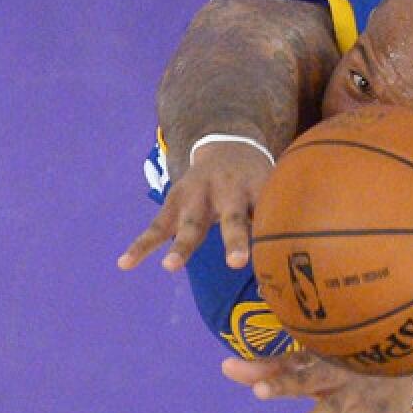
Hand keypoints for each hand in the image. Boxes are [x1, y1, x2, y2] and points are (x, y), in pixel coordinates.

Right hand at [118, 141, 271, 270]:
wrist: (227, 146)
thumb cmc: (257, 180)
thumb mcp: (274, 187)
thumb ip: (280, 216)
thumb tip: (287, 259)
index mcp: (260, 188)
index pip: (270, 211)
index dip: (275, 229)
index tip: (280, 251)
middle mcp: (230, 190)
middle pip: (233, 217)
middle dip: (235, 240)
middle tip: (237, 263)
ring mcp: (199, 195)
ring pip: (191, 223)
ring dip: (182, 246)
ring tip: (170, 266)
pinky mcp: (175, 201)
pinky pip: (157, 226)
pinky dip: (141, 244)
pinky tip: (125, 263)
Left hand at [222, 352, 412, 412]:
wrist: (405, 364)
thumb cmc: (342, 365)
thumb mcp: (310, 364)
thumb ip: (269, 369)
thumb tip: (225, 367)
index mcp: (326, 369)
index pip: (296, 375)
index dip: (278, 382)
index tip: (258, 390)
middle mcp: (349, 387)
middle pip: (326, 402)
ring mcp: (371, 407)